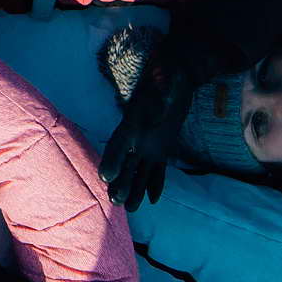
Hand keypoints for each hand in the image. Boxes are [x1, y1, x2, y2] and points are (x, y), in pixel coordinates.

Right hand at [99, 45, 200, 207]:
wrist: (175, 71)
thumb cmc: (168, 73)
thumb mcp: (166, 78)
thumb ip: (163, 91)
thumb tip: (164, 103)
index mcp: (135, 120)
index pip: (121, 142)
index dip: (113, 159)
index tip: (106, 176)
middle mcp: (137, 135)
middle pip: (126, 162)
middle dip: (121, 181)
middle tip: (115, 201)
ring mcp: (148, 143)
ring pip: (139, 170)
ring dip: (135, 189)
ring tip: (130, 209)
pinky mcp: (161, 147)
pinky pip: (157, 169)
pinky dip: (155, 183)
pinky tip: (153, 200)